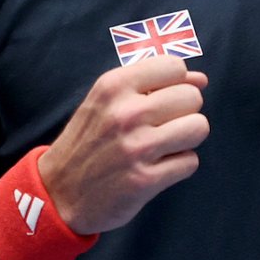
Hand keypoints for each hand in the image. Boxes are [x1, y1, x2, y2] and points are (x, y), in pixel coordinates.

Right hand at [37, 56, 209, 234]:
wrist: (58, 192)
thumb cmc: (89, 141)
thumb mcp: (107, 101)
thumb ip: (152, 84)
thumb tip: (201, 79)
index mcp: (113, 86)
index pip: (175, 66)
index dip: (175, 83)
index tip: (162, 99)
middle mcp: (125, 113)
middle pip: (192, 98)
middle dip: (184, 112)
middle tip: (162, 127)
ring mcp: (136, 147)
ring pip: (198, 127)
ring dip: (186, 139)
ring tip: (165, 145)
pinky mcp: (145, 180)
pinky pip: (190, 161)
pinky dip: (179, 165)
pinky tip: (158, 168)